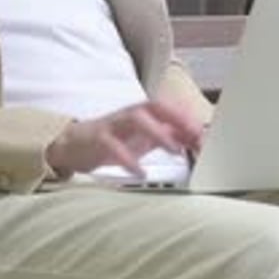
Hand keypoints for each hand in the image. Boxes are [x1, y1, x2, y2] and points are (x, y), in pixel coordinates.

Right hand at [46, 99, 203, 177]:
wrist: (72, 145)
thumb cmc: (113, 140)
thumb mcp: (143, 138)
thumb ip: (168, 136)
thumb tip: (196, 138)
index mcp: (142, 113)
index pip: (169, 109)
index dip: (188, 119)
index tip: (206, 135)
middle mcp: (129, 114)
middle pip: (154, 106)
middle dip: (176, 118)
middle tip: (195, 136)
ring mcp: (112, 124)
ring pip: (135, 119)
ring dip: (157, 132)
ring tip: (174, 149)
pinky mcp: (97, 138)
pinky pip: (113, 144)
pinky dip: (127, 157)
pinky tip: (140, 171)